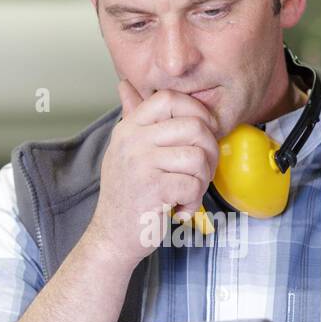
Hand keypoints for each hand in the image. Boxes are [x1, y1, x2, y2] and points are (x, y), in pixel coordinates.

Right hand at [82, 79, 219, 268]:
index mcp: (129, 128)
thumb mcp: (125, 151)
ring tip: (188, 193)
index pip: (170, 99)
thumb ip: (132, 118)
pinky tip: (179, 208)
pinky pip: (193, 184)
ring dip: (202, 180)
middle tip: (201, 172)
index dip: (196, 111)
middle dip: (209, 152)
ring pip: (198, 157)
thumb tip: (125, 84)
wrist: (111, 237)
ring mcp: (140, 163)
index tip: (203, 132)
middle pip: (193, 126)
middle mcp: (132, 141)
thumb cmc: (127, 195)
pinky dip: (193, 201)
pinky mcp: (152, 189)